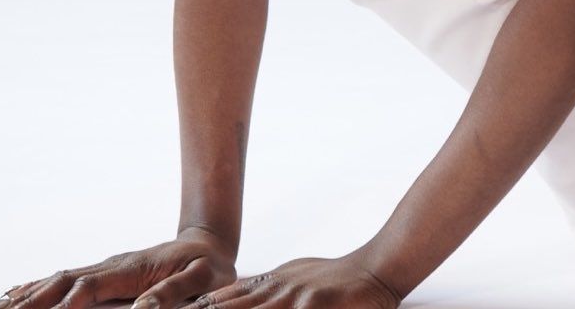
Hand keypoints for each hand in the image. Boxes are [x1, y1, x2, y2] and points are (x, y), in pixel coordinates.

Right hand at [0, 227, 236, 308]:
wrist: (209, 242)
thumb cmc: (209, 266)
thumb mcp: (203, 279)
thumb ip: (174, 293)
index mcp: (132, 270)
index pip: (88, 289)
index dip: (65, 306)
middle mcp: (111, 267)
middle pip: (62, 283)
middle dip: (32, 300)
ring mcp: (105, 270)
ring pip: (58, 281)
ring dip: (28, 295)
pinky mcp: (103, 276)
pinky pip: (65, 282)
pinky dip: (38, 288)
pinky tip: (16, 296)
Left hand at [191, 253, 400, 307]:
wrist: (375, 269)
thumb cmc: (335, 280)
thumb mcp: (295, 278)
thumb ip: (267, 290)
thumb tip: (237, 295)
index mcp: (270, 283)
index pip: (225, 298)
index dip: (200, 308)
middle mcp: (276, 290)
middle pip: (230, 307)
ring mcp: (293, 298)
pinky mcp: (312, 306)